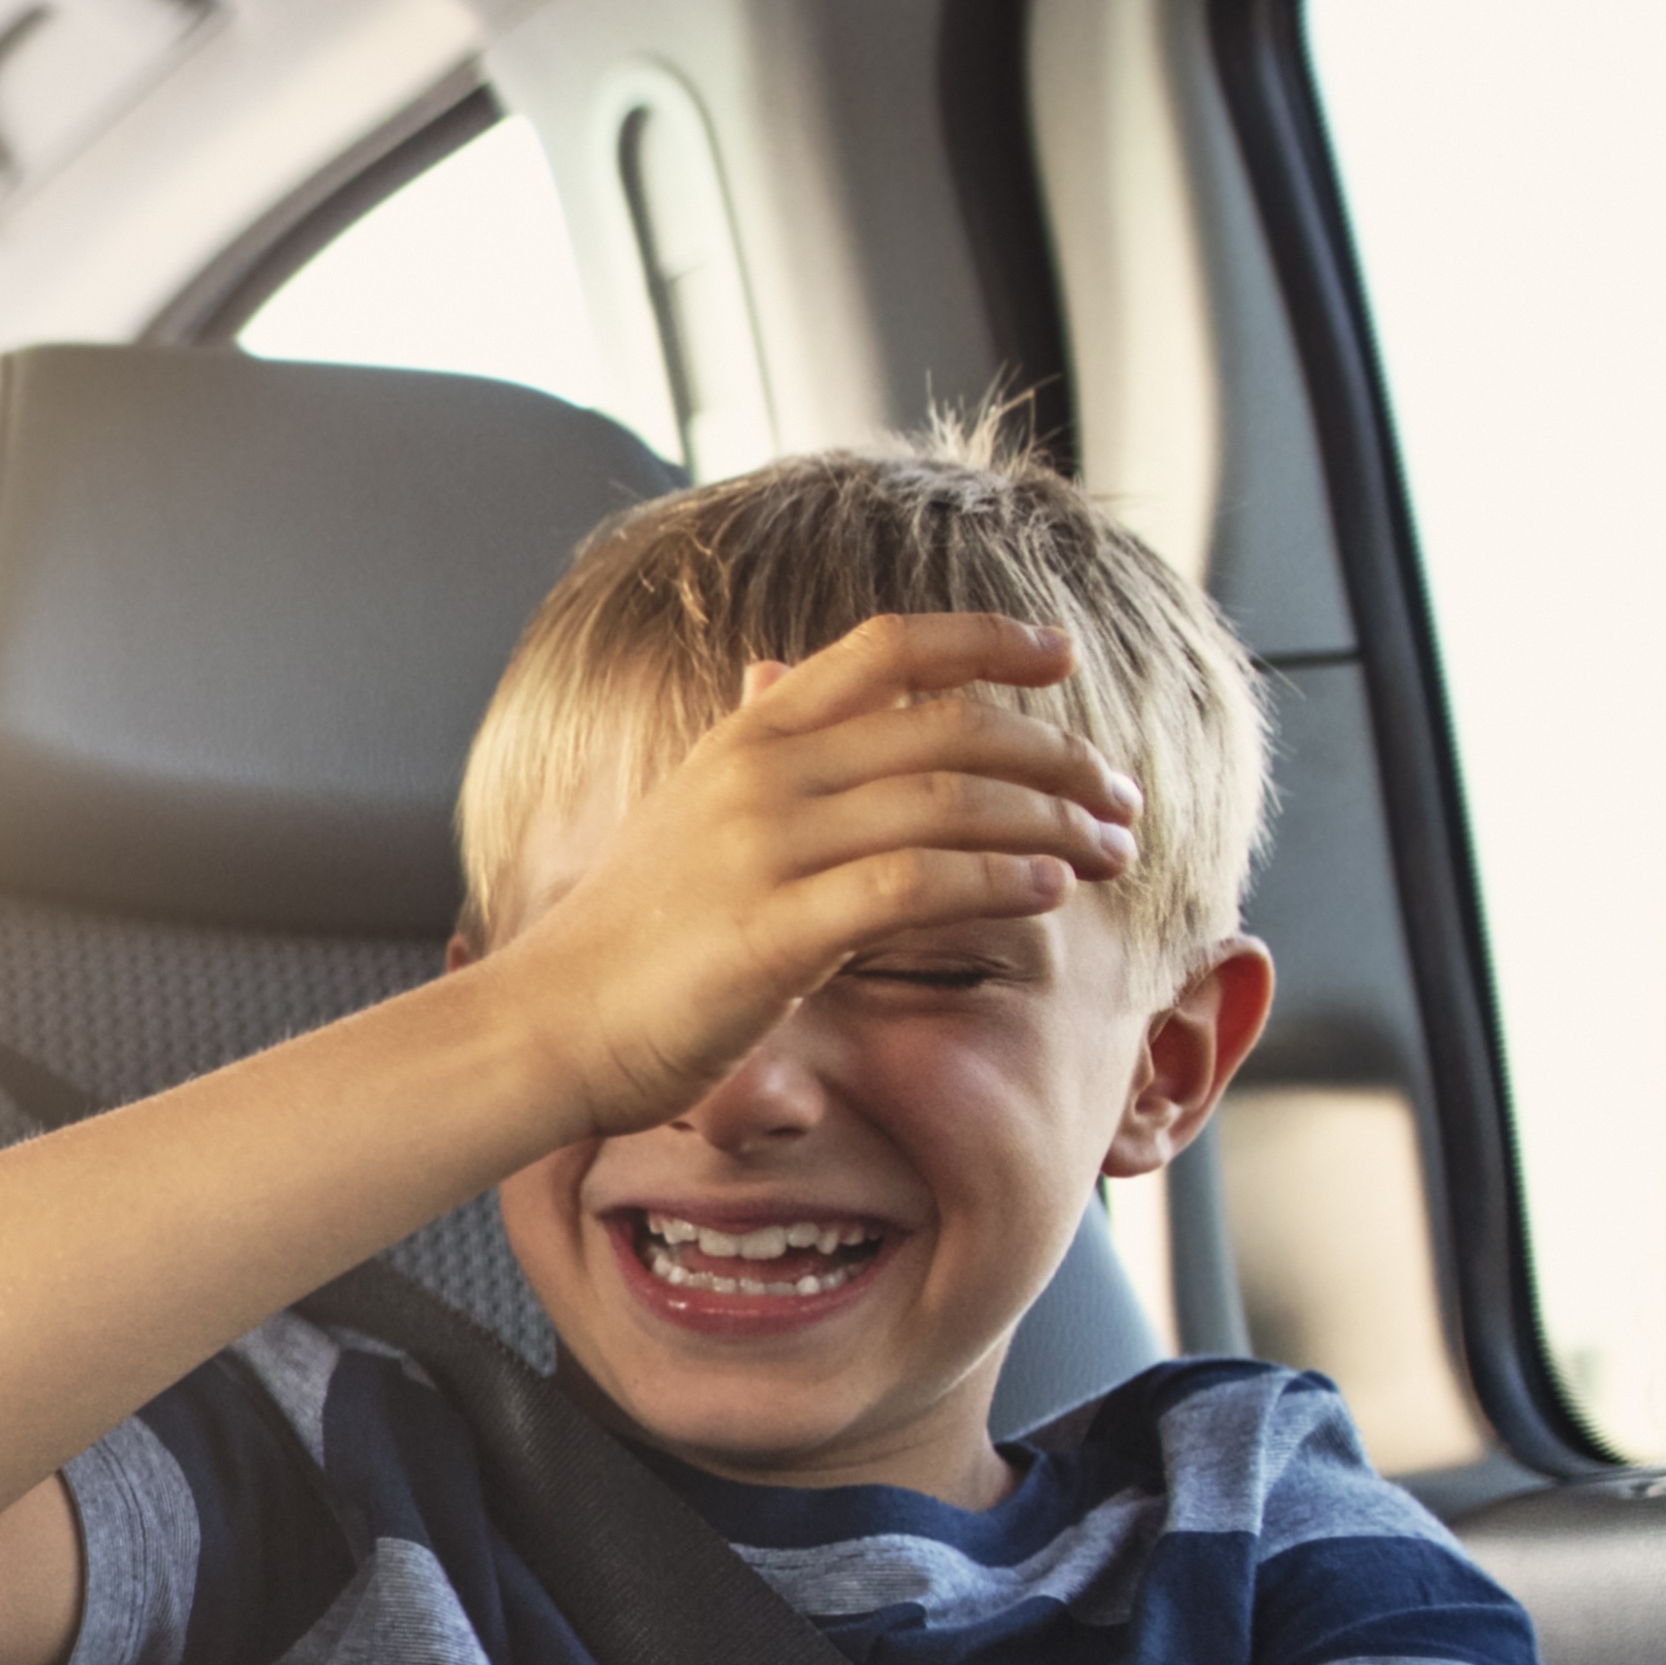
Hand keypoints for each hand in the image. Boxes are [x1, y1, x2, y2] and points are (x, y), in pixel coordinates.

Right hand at [477, 613, 1141, 1135]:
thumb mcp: (689, 815)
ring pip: (950, 802)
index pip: (888, 647)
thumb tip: (777, 672)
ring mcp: (763, 850)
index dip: (987, 639)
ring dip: (1052, 821)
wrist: (546, 1025)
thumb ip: (758, 754)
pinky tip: (1047, 892)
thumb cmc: (629, 936)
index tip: (1062, 658)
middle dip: (1057, 756)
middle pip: (951, 729)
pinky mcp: (773, 933)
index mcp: (747, 738)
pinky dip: (998, 880)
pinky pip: (914, 885)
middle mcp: (761, 775)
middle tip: (1119, 796)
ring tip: (1109, 850)